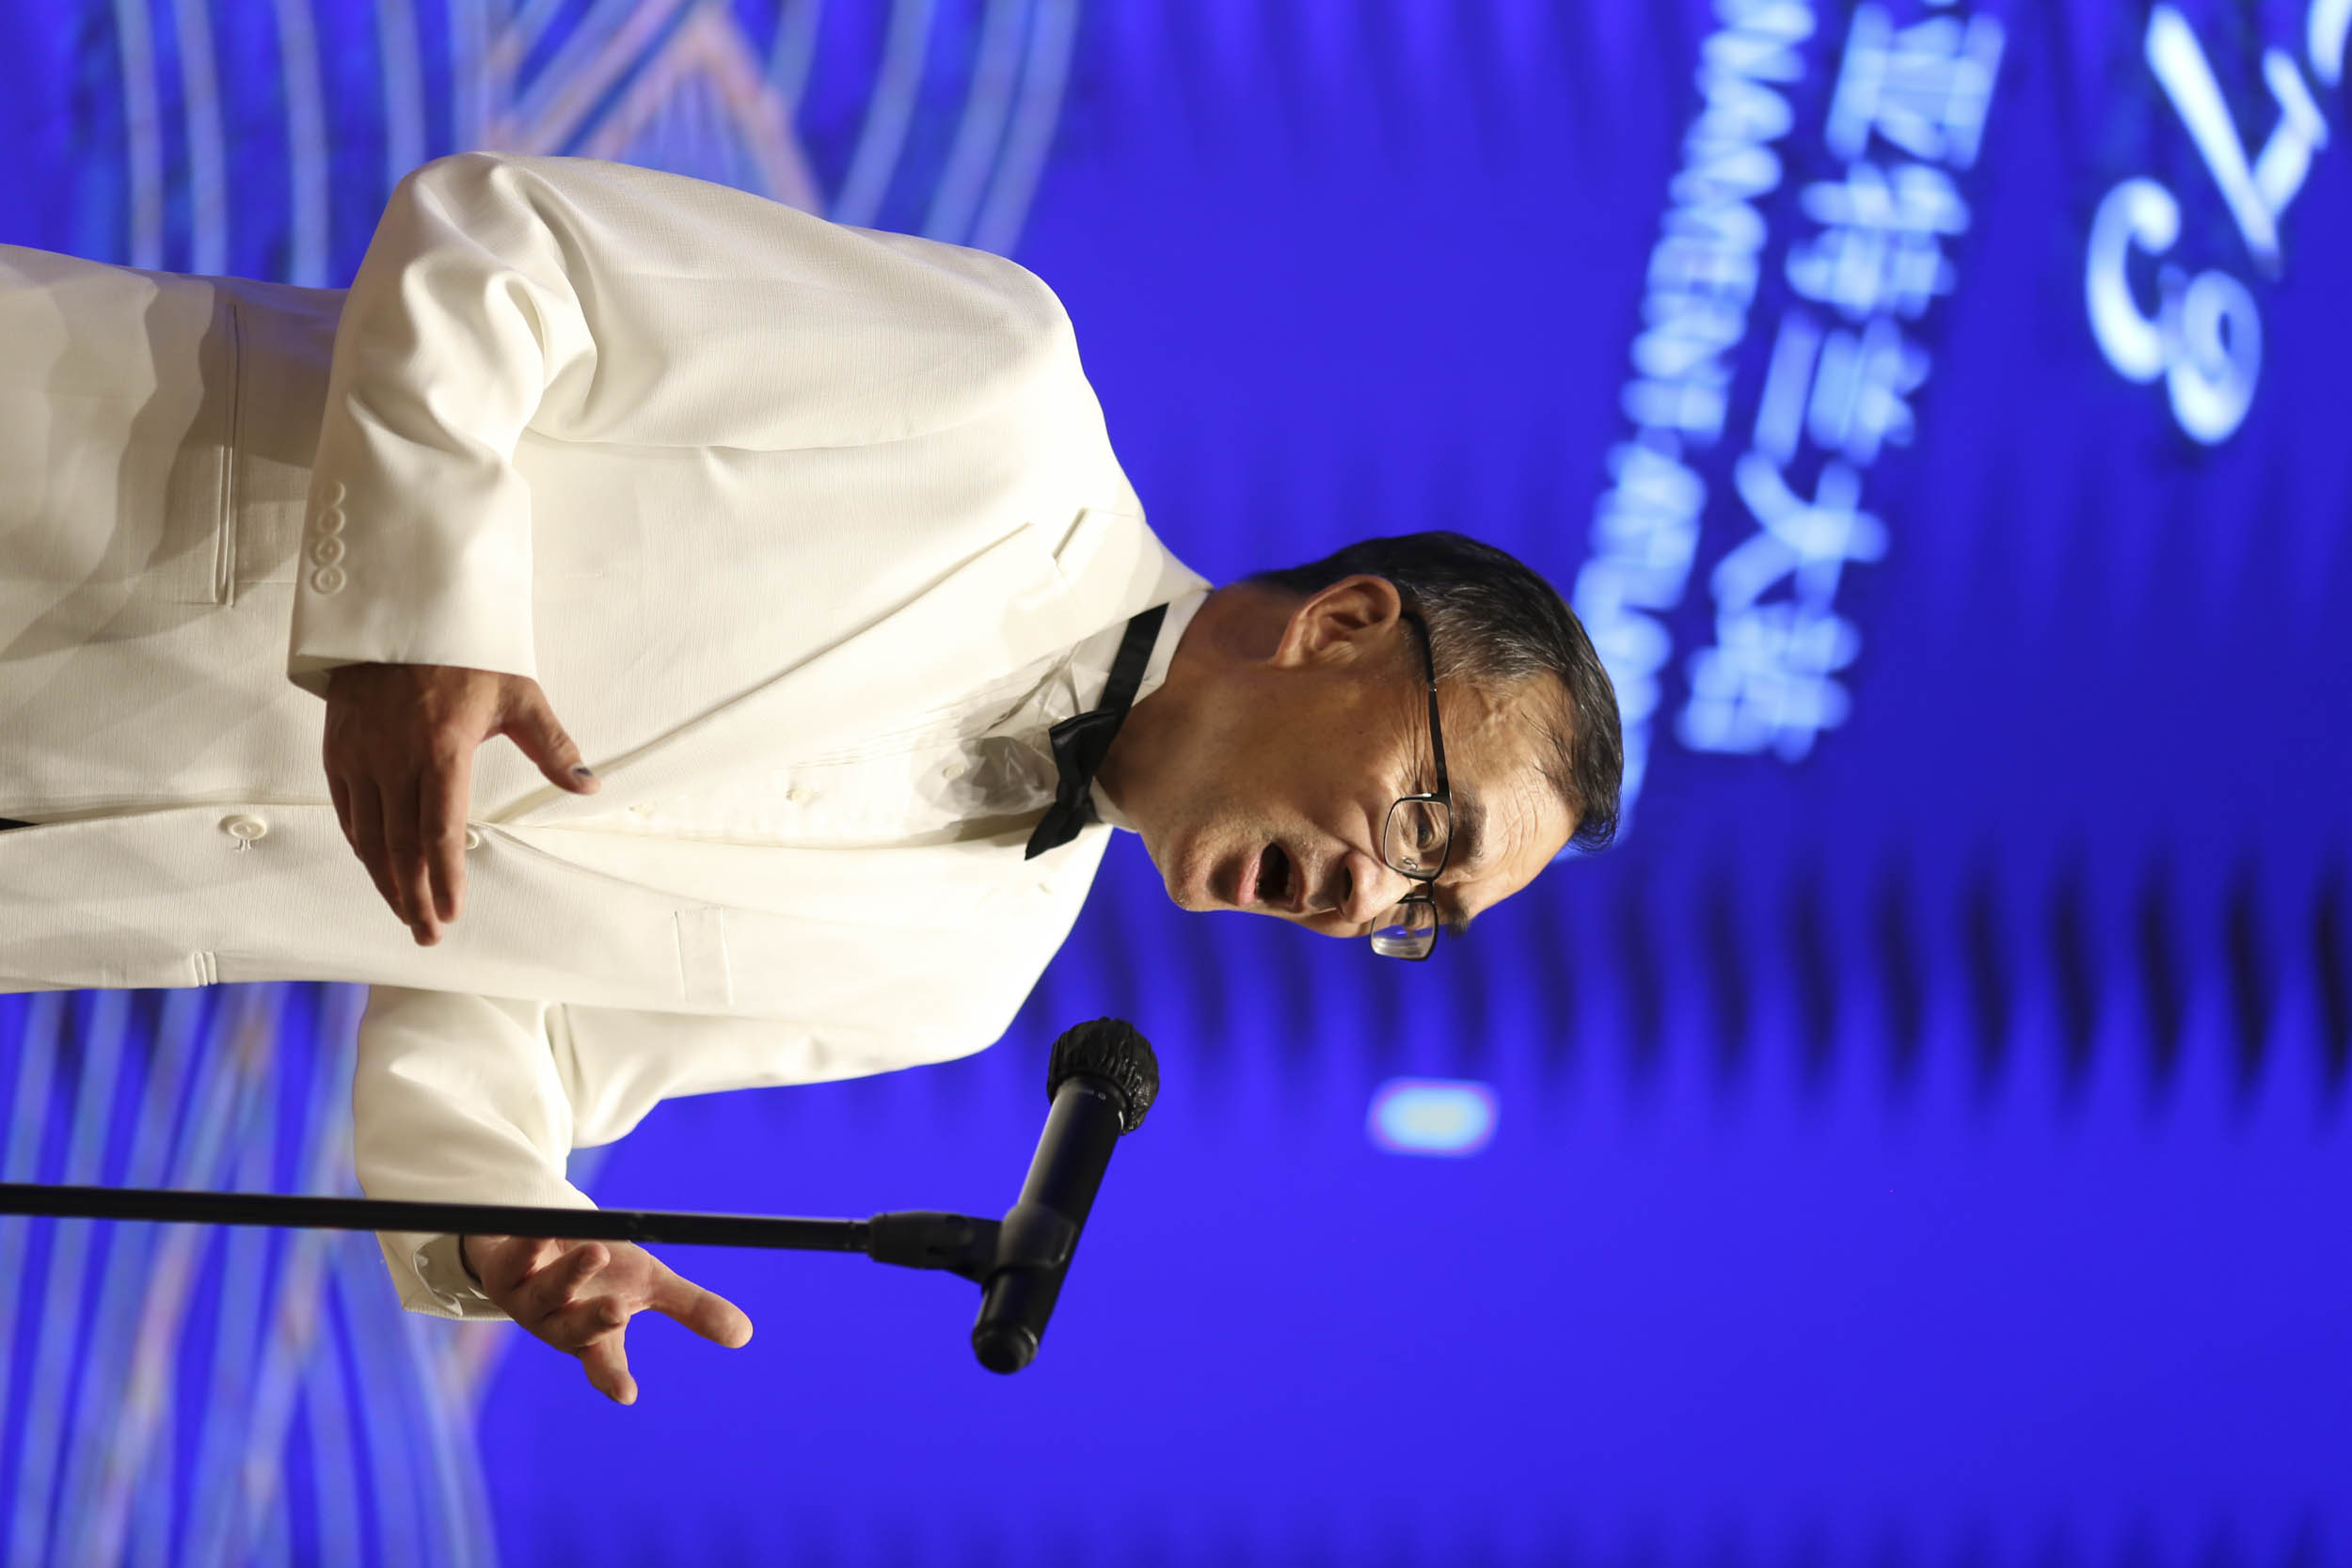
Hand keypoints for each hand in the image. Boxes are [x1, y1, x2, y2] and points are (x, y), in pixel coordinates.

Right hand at [322, 664, 599, 943]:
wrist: (395, 614)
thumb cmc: (463, 653)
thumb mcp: (517, 693)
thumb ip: (553, 744)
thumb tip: (589, 783)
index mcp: (441, 748)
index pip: (441, 830)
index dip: (445, 877)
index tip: (451, 913)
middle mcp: (394, 758)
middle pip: (400, 846)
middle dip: (414, 896)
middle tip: (428, 934)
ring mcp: (361, 756)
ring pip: (369, 836)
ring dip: (385, 881)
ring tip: (405, 912)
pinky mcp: (338, 751)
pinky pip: (348, 812)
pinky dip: (363, 847)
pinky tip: (378, 869)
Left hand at [460, 1234, 752, 1404]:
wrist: (536, 1244)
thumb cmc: (598, 1274)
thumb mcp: (648, 1285)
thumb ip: (692, 1308)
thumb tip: (746, 1335)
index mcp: (592, 1338)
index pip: (605, 1364)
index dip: (613, 1378)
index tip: (626, 1395)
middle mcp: (557, 1325)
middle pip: (574, 1330)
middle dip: (595, 1320)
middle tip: (617, 1309)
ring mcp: (528, 1298)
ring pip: (548, 1292)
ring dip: (572, 1273)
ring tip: (598, 1250)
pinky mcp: (505, 1269)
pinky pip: (515, 1258)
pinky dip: (529, 1244)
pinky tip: (540, 1232)